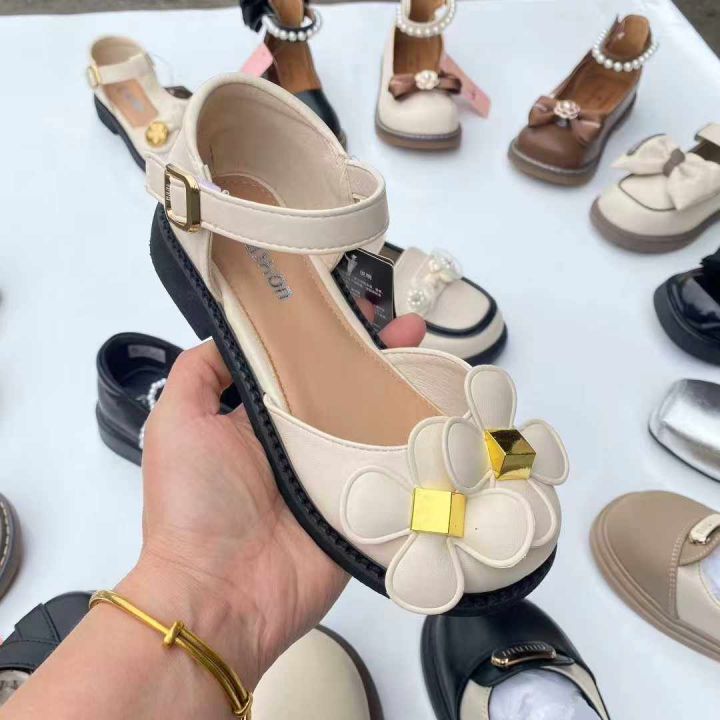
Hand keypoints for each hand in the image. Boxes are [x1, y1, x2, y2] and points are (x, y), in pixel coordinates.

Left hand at [124, 310, 424, 687]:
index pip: (298, 367)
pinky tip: (447, 410)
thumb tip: (232, 335)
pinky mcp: (362, 504)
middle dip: (376, 356)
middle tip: (411, 327)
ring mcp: (335, 473)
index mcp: (261, 420)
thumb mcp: (176, 423)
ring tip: (432, 352)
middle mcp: (301, 441)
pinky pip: (395, 469)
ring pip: (376, 423)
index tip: (350, 305)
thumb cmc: (195, 502)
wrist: (223, 594)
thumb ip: (198, 374)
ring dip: (405, 389)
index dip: (323, 336)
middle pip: (345, 390)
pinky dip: (421, 444)